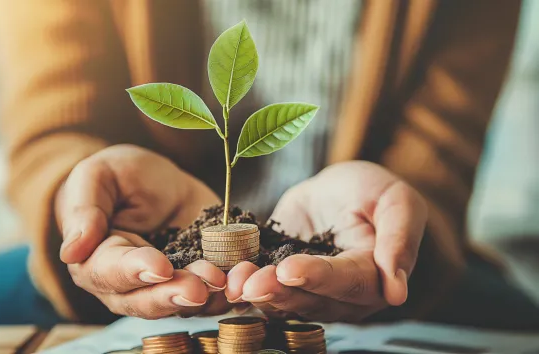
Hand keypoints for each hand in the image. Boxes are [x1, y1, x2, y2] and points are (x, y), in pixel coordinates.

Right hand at [55, 145, 230, 318]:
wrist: (153, 181)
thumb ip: (84, 210)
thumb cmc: (117, 178)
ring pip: (180, 304)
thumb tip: (71, 251)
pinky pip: (211, 295)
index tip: (159, 266)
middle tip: (198, 287)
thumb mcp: (97, 177)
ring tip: (224, 282)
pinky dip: (227, 292)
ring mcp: (165, 286)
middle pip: (144, 301)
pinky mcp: (196, 279)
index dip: (134, 271)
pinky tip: (242, 281)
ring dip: (204, 298)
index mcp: (96, 259)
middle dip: (172, 295)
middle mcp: (128, 284)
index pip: (110, 272)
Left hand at [225, 161, 427, 321]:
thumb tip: (397, 291)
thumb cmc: (372, 192)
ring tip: (233, 281)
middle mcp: (340, 296)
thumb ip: (399, 239)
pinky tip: (222, 277)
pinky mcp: (279, 282)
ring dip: (255, 293)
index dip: (318, 277)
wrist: (337, 192)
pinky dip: (242, 284)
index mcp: (373, 277)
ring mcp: (307, 293)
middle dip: (277, 291)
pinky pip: (261, 288)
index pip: (346, 282)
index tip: (290, 269)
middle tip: (250, 283)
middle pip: (309, 300)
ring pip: (282, 301)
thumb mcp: (396, 200)